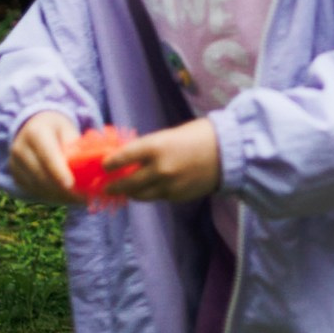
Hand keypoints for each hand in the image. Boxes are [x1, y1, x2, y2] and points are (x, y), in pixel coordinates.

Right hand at [9, 111, 81, 205]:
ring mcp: (15, 164)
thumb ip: (75, 146)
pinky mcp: (15, 176)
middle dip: (61, 189)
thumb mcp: (68, 129)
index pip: (47, 155)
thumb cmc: (57, 129)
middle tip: (83, 197)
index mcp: (35, 133)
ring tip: (78, 199)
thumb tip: (85, 164)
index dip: (58, 171)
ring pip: (36, 186)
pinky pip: (32, 191)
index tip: (71, 184)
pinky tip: (65, 198)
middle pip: (40, 174)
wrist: (33, 127)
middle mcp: (20, 148)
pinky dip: (49, 197)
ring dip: (57, 196)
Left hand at [100, 119, 222, 203]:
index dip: (109, 163)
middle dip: (113, 186)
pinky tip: (149, 190)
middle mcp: (158, 169)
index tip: (104, 166)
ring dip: (130, 193)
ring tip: (125, 192)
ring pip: (139, 195)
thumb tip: (132, 157)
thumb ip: (151, 147)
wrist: (229, 152)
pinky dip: (150, 194)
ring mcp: (168, 185)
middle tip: (106, 186)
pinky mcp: (177, 196)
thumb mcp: (170, 135)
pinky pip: (157, 197)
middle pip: (126, 183)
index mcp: (155, 147)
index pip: (122, 158)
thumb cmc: (200, 135)